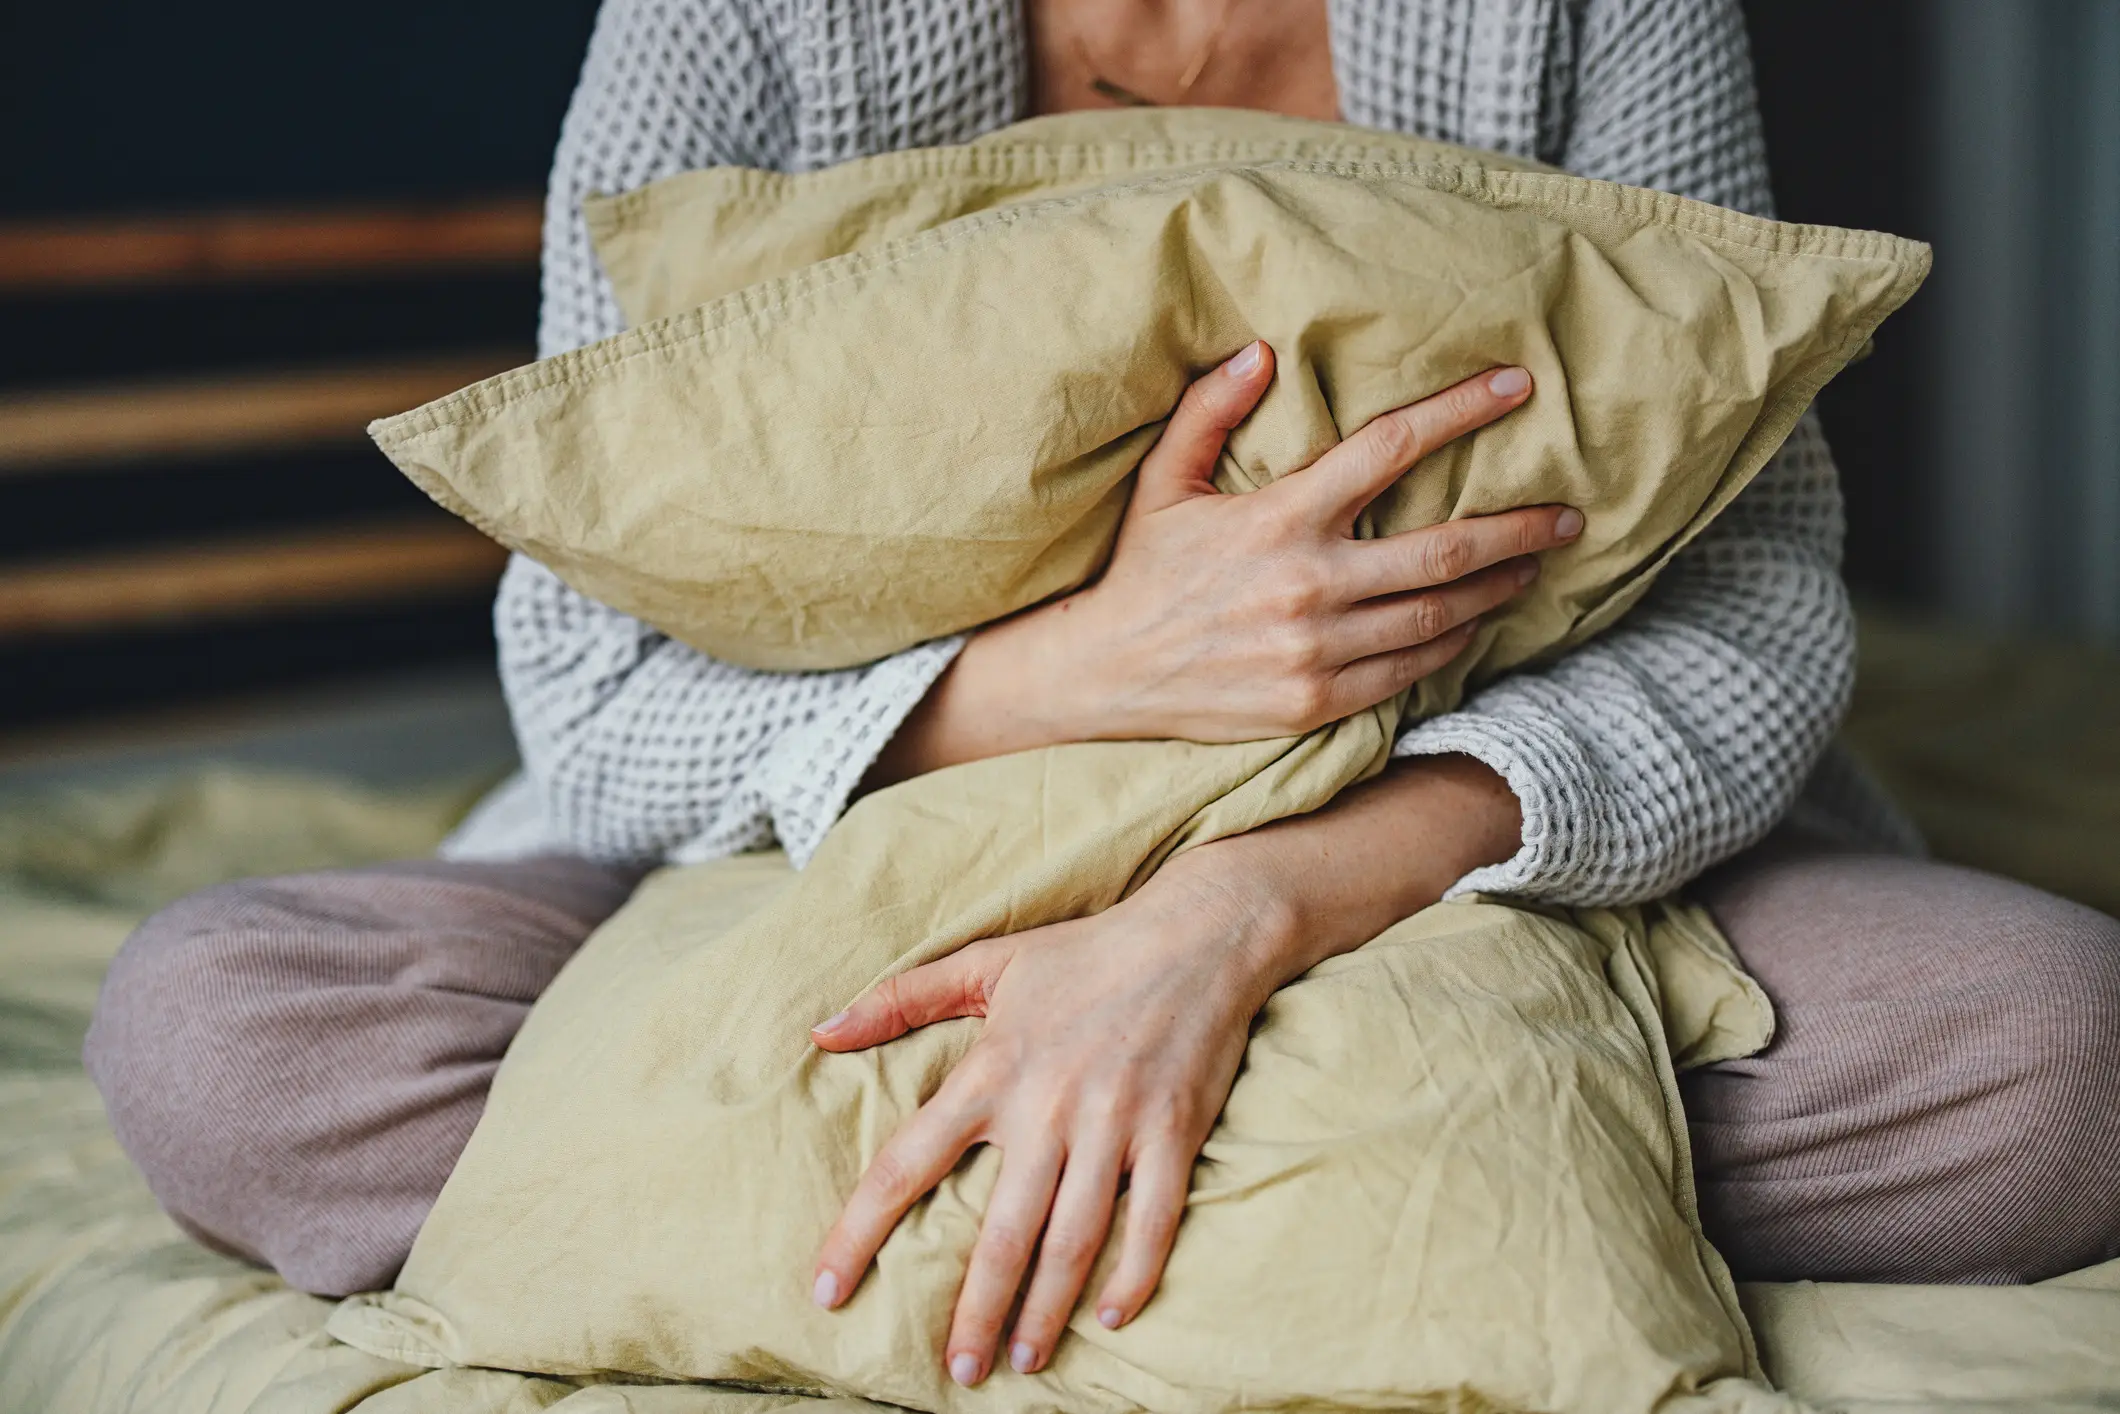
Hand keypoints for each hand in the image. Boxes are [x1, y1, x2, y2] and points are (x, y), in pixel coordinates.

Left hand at [806, 846, 1288, 1385]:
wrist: (1199, 932)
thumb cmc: (1086, 951)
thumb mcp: (987, 962)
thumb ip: (900, 999)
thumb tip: (820, 1031)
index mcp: (992, 1069)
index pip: (906, 1163)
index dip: (860, 1231)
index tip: (827, 1290)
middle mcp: (1047, 1106)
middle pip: (999, 1232)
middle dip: (974, 1311)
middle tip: (959, 1370)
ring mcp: (1115, 1124)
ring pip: (1072, 1240)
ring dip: (1045, 1309)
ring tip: (1022, 1360)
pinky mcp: (1173, 1134)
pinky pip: (1152, 1221)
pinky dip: (1133, 1274)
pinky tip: (1111, 1316)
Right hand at [867, 344, 1581, 782]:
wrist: (1103, 673)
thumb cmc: (1140, 570)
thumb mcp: (1164, 482)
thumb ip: (1209, 412)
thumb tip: (1261, 351)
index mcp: (1281, 518)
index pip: (1391, 449)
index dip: (1461, 411)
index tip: (1517, 386)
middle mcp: (1310, 584)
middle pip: (1445, 548)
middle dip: (1519, 528)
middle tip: (1569, 515)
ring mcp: (1318, 649)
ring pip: (1438, 615)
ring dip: (1496, 589)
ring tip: (1531, 567)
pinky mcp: (1318, 700)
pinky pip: (1409, 671)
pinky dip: (1450, 644)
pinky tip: (1473, 623)